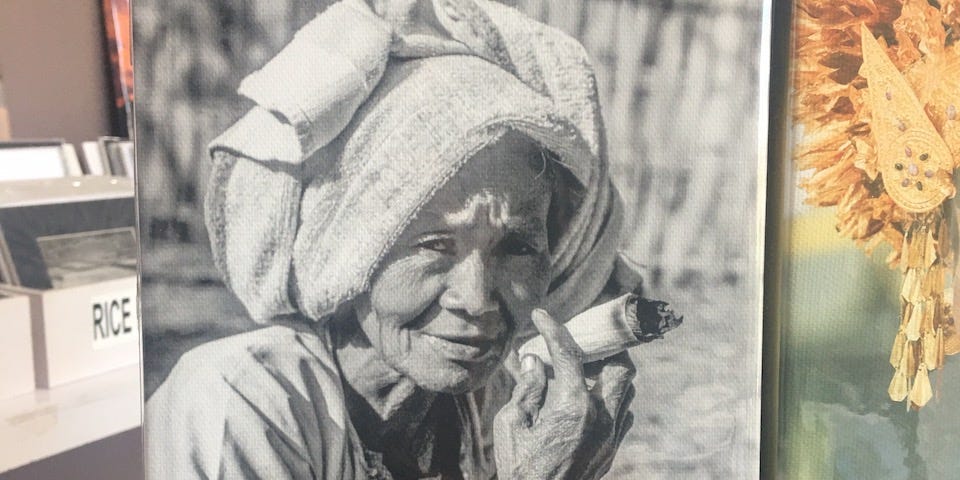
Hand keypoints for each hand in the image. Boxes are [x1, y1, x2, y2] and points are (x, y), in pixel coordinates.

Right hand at [494, 309, 635, 478]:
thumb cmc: (520, 468)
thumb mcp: (512, 424)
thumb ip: (527, 388)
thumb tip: (533, 361)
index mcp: (573, 406)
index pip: (569, 354)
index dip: (553, 329)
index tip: (541, 315)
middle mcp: (601, 417)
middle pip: (621, 366)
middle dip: (605, 348)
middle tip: (583, 342)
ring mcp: (611, 435)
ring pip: (626, 389)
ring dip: (610, 373)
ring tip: (585, 367)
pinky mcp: (611, 449)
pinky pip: (623, 414)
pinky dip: (611, 399)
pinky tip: (589, 398)